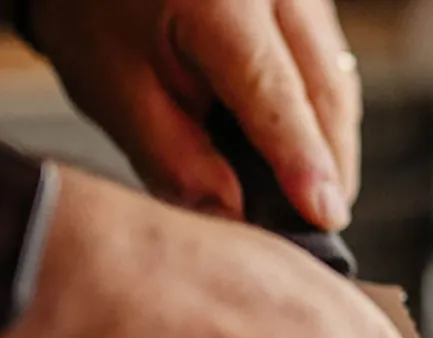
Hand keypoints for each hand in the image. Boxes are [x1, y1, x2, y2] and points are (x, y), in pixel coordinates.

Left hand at [27, 0, 359, 230]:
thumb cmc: (95, 14)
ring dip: (331, 143)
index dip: (302, 160)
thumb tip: (232, 217)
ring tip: (312, 192)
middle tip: (319, 221)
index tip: (324, 214)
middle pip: (325, 91)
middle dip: (330, 164)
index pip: (274, 94)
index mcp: (220, 3)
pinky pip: (330, 66)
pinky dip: (321, 114)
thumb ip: (174, 159)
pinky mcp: (305, 2)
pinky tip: (304, 147)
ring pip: (337, 81)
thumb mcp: (115, 90)